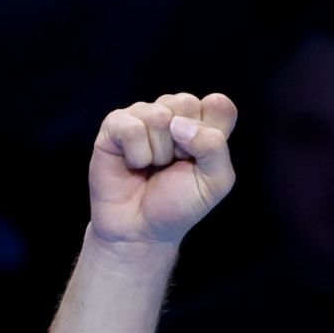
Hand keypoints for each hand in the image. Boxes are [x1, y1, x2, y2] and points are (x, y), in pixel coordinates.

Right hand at [88, 93, 236, 246]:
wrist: (142, 230)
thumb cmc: (179, 205)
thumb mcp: (215, 182)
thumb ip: (215, 146)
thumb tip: (178, 122)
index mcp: (202, 123)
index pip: (218, 104)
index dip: (212, 133)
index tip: (201, 159)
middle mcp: (173, 114)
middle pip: (186, 102)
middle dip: (184, 144)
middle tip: (174, 164)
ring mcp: (142, 116)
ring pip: (159, 115)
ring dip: (159, 153)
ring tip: (153, 166)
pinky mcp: (114, 125)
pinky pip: (132, 127)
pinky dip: (137, 154)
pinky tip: (133, 164)